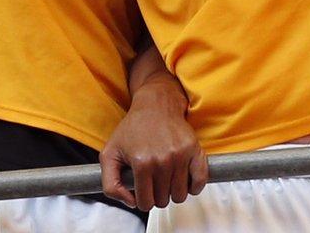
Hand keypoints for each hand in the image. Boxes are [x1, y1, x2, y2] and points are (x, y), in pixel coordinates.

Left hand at [99, 77, 206, 209]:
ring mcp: (181, 156)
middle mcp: (163, 161)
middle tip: (154, 183)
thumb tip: (131, 202)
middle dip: (157, 197)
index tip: (142, 192)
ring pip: (181, 195)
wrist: (156, 105)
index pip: (145, 203)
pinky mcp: (195, 150)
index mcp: (141, 164)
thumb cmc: (131, 130)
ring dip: (173, 193)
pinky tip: (185, 182)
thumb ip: (110, 185)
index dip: (142, 201)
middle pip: (163, 201)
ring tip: (167, 181)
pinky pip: (200, 181)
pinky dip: (194, 187)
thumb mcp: (109, 155)